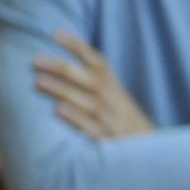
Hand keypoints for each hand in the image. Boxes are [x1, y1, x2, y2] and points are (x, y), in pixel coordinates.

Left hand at [33, 30, 154, 140]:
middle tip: (36, 60)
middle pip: (90, 80)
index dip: (78, 47)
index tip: (56, 33)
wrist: (154, 156)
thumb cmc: (122, 124)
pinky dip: (77, 119)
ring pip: (89, 103)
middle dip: (63, 68)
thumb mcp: (115, 101)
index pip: (98, 63)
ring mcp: (114, 123)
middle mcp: (116, 102)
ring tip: (38, 82)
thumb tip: (59, 66)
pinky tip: (58, 110)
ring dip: (64, 91)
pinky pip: (93, 130)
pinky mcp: (111, 144)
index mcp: (115, 89)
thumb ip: (94, 83)